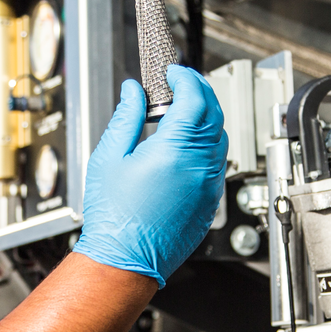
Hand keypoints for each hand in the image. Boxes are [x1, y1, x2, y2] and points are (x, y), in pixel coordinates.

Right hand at [74, 65, 226, 285]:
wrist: (124, 259)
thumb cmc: (115, 218)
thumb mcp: (109, 157)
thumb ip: (127, 117)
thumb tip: (133, 91)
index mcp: (174, 151)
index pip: (195, 99)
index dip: (186, 78)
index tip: (174, 72)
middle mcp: (199, 167)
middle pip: (214, 113)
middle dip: (200, 91)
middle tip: (180, 82)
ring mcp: (209, 185)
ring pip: (221, 137)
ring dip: (206, 116)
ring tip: (182, 111)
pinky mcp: (210, 200)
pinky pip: (218, 161)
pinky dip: (208, 142)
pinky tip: (186, 143)